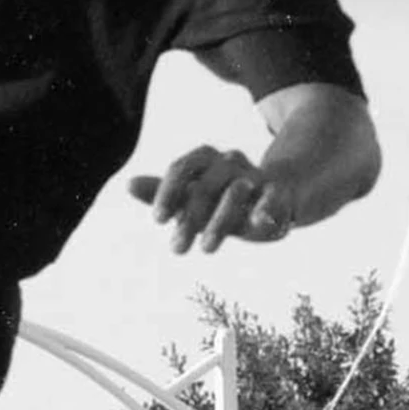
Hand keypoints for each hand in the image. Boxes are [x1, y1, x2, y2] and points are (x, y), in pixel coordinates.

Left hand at [128, 147, 294, 254]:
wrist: (279, 192)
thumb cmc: (226, 197)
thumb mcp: (194, 195)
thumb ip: (164, 192)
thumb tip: (129, 184)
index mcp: (206, 160)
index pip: (181, 169)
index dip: (168, 192)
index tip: (158, 220)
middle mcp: (229, 163)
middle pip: (206, 186)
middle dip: (190, 218)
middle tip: (176, 249)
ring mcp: (255, 176)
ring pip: (236, 191)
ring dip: (220, 221)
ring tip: (207, 248)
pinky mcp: (278, 192)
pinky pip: (273, 196)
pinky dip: (266, 207)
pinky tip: (258, 222)